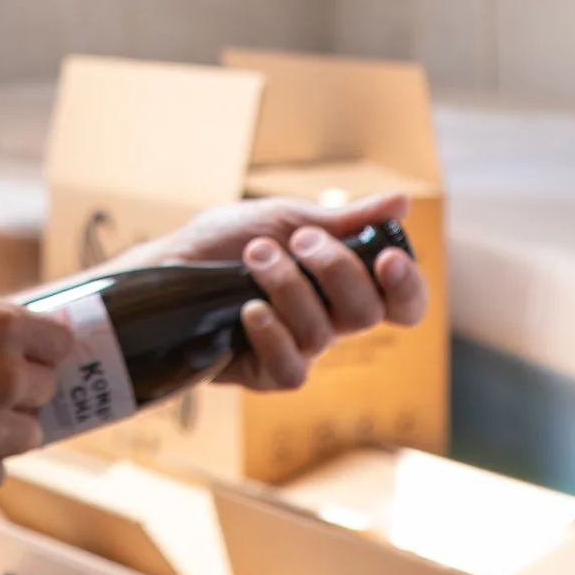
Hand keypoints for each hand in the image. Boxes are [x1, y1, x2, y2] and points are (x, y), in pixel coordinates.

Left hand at [132, 194, 428, 389]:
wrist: (167, 265)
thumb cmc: (225, 241)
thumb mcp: (283, 218)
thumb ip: (343, 220)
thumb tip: (402, 203)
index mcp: (343, 281)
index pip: (400, 300)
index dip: (407, 286)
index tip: (386, 257)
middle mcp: (329, 319)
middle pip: (367, 312)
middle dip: (336, 269)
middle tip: (298, 240)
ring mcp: (299, 347)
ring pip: (324, 332)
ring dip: (288, 286)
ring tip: (254, 257)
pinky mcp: (266, 372)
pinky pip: (293, 369)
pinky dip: (274, 335)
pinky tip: (250, 311)